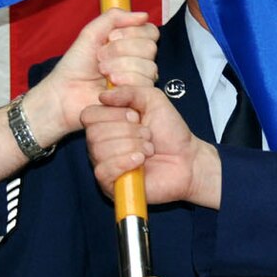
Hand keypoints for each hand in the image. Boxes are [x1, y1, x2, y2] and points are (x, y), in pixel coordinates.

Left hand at [25, 8, 157, 140]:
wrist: (65, 93)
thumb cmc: (76, 65)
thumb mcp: (92, 33)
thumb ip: (115, 17)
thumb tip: (143, 15)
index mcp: (131, 45)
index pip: (150, 32)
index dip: (131, 32)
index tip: (110, 37)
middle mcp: (139, 62)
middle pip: (150, 48)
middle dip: (120, 50)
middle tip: (100, 58)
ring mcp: (140, 82)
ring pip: (148, 66)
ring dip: (120, 66)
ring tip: (103, 73)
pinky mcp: (138, 99)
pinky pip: (144, 85)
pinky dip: (124, 82)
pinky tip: (110, 87)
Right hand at [83, 84, 221, 208]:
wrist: (187, 161)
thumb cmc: (170, 132)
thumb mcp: (153, 100)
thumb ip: (129, 91)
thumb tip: (103, 96)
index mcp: (107, 123)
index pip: (89, 115)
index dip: (112, 114)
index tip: (136, 117)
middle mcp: (101, 143)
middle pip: (94, 133)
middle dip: (127, 131)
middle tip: (147, 135)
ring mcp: (105, 164)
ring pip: (100, 151)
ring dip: (131, 146)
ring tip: (148, 149)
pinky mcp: (111, 185)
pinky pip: (103, 171)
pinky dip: (124, 162)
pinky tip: (140, 161)